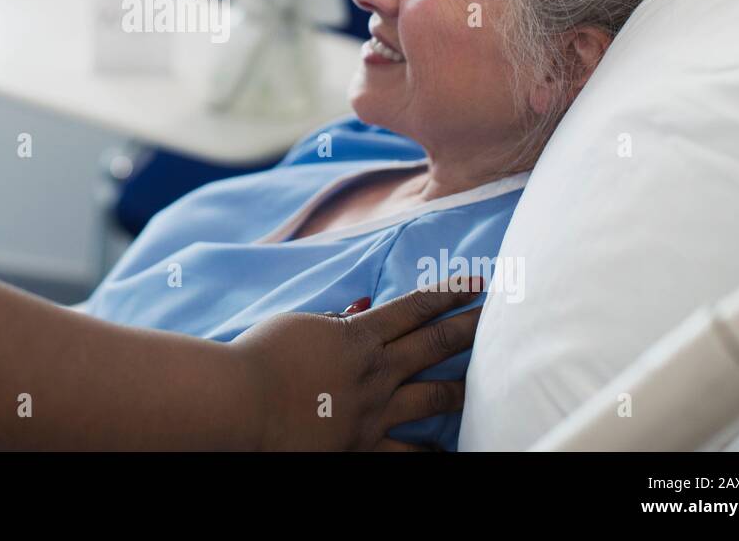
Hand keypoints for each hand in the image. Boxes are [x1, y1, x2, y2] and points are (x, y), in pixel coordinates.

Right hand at [229, 275, 483, 450]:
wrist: (242, 402)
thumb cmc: (260, 355)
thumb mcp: (299, 323)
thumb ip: (334, 321)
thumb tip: (357, 315)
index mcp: (359, 336)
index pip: (415, 308)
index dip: (450, 294)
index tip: (478, 284)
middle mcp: (376, 372)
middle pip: (434, 345)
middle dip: (469, 328)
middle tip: (497, 318)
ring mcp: (373, 412)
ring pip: (432, 398)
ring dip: (460, 388)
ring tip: (481, 385)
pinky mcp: (362, 447)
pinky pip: (406, 454)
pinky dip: (429, 453)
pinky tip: (446, 451)